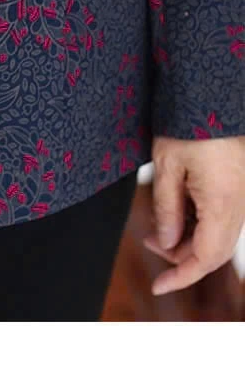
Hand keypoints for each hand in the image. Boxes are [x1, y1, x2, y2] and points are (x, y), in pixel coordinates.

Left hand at [144, 135, 244, 294]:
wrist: (211, 96)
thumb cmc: (187, 127)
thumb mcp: (166, 169)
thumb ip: (167, 210)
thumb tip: (165, 243)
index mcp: (222, 204)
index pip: (206, 257)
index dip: (181, 276)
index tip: (158, 287)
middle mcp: (240, 204)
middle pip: (214, 250)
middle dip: (181, 256)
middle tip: (148, 243)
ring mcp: (242, 195)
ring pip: (218, 235)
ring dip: (188, 239)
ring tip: (156, 229)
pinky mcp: (239, 186)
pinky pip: (221, 217)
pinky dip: (197, 223)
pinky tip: (175, 214)